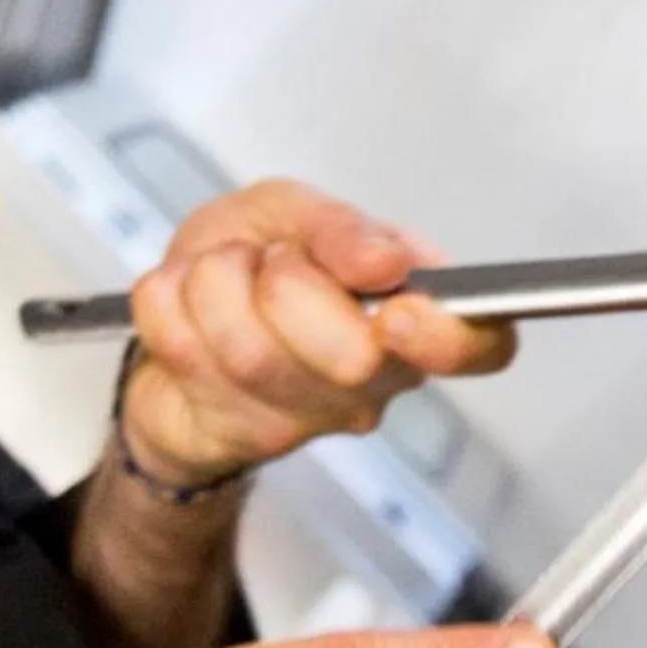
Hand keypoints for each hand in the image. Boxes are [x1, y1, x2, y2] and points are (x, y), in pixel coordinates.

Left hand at [122, 180, 515, 484]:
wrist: (171, 325)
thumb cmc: (249, 266)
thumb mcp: (291, 212)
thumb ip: (340, 229)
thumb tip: (387, 261)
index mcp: (414, 315)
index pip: (480, 346)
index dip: (443, 336)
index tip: (394, 313)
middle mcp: (378, 378)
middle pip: (352, 355)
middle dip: (285, 283)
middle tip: (270, 265)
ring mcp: (310, 418)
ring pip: (252, 350)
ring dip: (212, 284)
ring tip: (219, 282)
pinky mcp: (238, 435)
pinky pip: (183, 347)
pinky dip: (166, 303)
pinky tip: (187, 312)